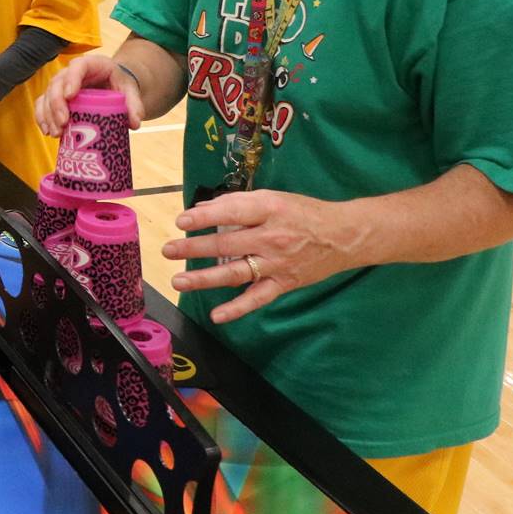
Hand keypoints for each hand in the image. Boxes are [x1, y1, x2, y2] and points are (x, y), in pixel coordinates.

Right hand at [35, 53, 144, 136]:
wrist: (112, 86)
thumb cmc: (119, 84)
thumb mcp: (129, 90)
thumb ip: (134, 104)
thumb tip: (134, 123)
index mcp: (91, 64)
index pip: (77, 66)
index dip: (71, 79)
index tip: (70, 96)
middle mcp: (72, 73)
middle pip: (57, 83)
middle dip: (56, 104)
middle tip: (63, 123)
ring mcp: (61, 85)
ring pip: (47, 95)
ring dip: (48, 115)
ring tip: (56, 133)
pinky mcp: (56, 98)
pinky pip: (43, 105)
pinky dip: (42, 119)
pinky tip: (48, 131)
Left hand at [160, 189, 367, 323]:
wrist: (344, 236)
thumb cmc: (304, 212)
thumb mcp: (274, 198)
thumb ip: (238, 203)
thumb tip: (203, 209)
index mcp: (269, 209)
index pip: (231, 212)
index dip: (205, 217)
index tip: (181, 221)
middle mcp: (271, 237)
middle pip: (227, 243)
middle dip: (194, 248)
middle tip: (168, 250)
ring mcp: (277, 263)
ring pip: (235, 272)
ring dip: (204, 278)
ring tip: (178, 280)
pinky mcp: (283, 283)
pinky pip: (257, 299)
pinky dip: (237, 308)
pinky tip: (217, 315)